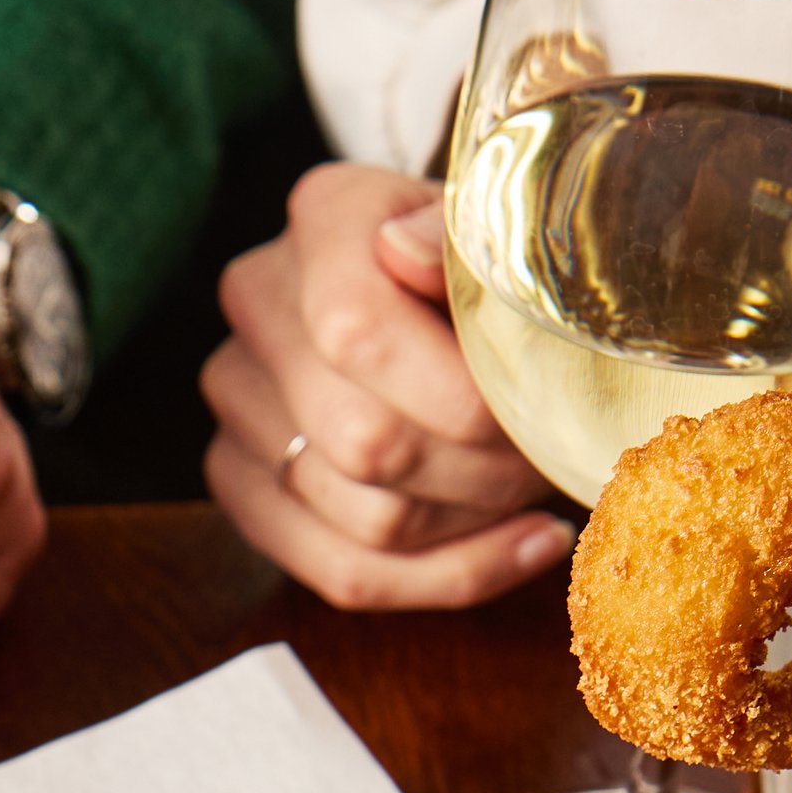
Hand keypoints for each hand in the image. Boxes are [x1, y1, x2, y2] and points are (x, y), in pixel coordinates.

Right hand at [202, 161, 571, 610]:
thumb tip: (408, 253)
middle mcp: (259, 302)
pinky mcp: (241, 483)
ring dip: (475, 523)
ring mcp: (239, 399)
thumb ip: (477, 241)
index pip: (356, 335)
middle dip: (486, 472)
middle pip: (368, 445)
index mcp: (325, 217)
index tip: (538, 412)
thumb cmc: (496, 265)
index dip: (461, 398)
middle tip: (552, 461)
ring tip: (532, 489)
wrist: (443, 285)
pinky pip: (347, 575)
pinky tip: (521, 544)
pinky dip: (451, 575)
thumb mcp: (512, 235)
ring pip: (368, 521)